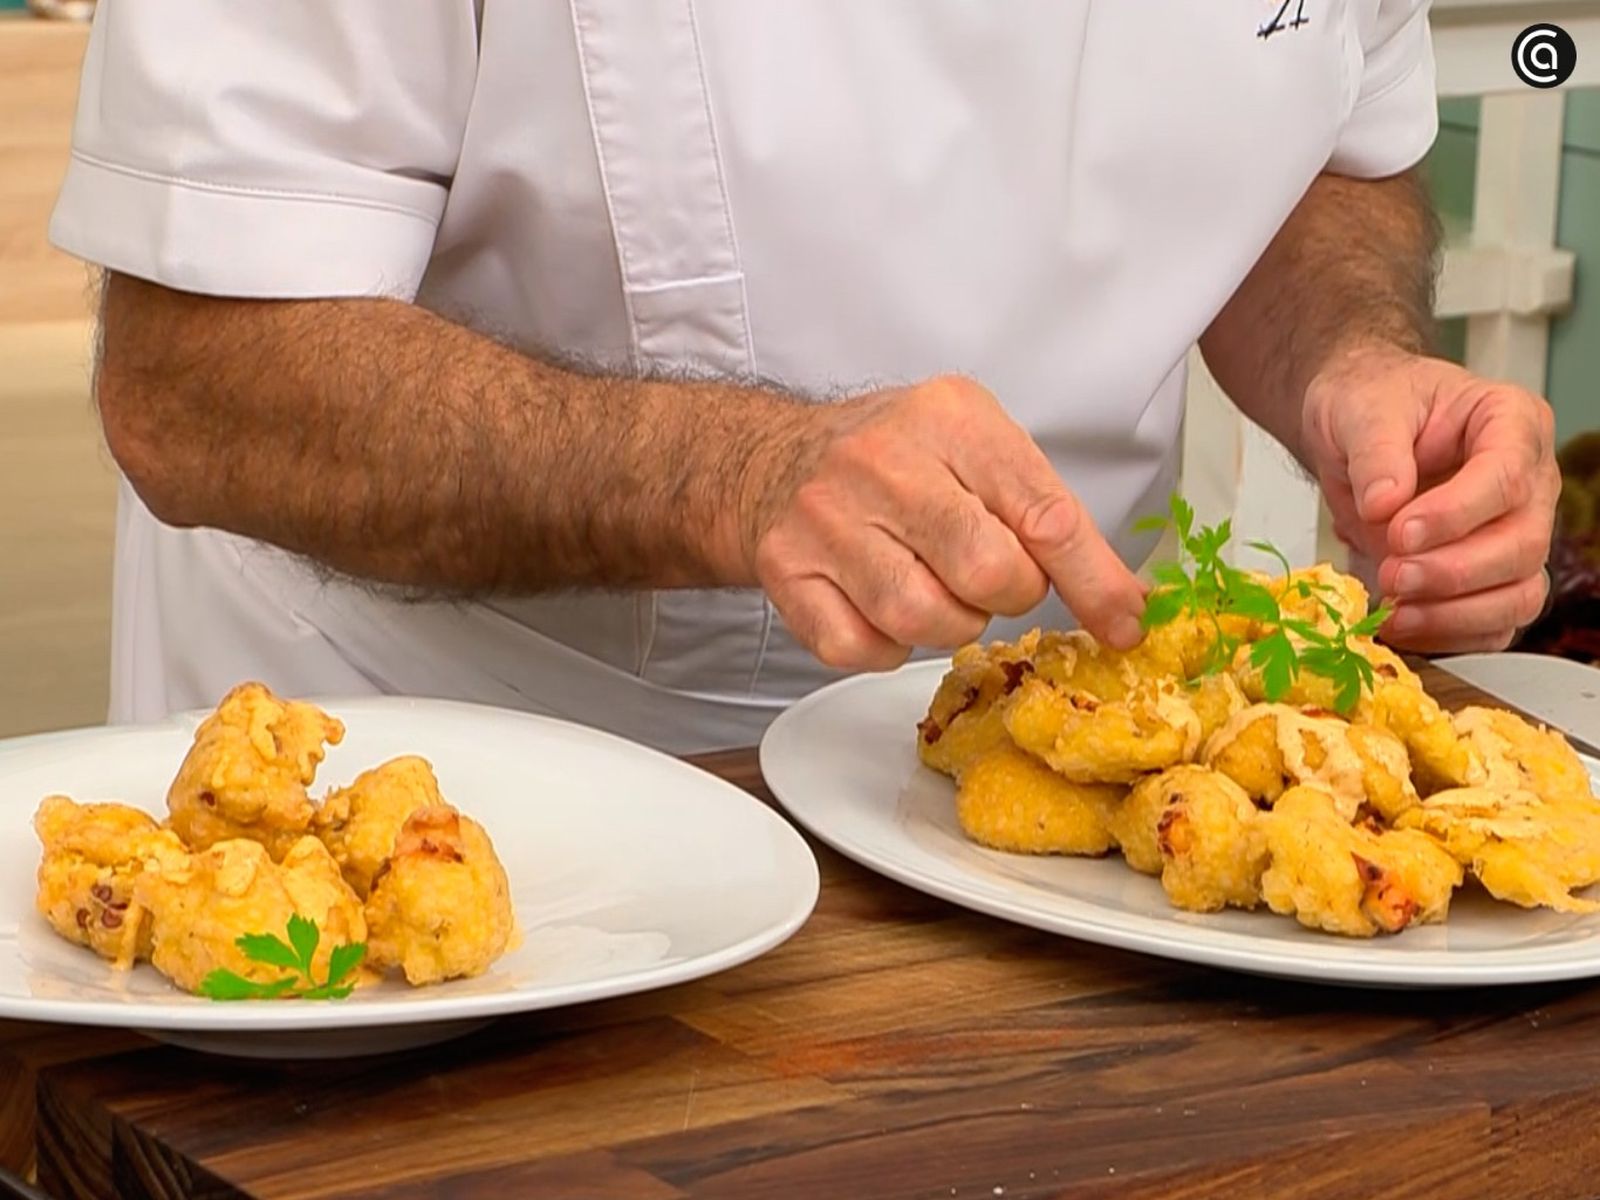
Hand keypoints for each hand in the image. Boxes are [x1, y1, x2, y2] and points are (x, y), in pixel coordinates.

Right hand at [745, 376, 1146, 669]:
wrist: (776, 458)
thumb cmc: (895, 458)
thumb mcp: (979, 449)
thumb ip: (1051, 518)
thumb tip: (1128, 603)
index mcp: (948, 418)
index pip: (1045, 514)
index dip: (1094, 582)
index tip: (1123, 622)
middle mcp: (881, 462)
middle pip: (987, 572)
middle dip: (1007, 594)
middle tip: (991, 578)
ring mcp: (825, 518)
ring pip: (924, 619)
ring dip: (948, 622)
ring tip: (936, 586)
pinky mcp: (786, 570)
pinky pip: (861, 649)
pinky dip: (886, 645)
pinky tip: (883, 605)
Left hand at [1301, 348, 1559, 652]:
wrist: (1356, 429)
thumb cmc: (1373, 404)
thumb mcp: (1362, 409)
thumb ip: (1376, 452)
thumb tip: (1384, 504)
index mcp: (1511, 423)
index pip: (1507, 475)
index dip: (1456, 513)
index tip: (1400, 532)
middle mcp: (1528, 482)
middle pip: (1524, 543)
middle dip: (1454, 571)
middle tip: (1391, 575)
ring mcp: (1515, 533)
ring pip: (1519, 593)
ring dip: (1456, 613)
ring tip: (1393, 611)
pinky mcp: (1490, 577)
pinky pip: (1492, 623)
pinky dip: (1449, 635)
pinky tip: (1400, 626)